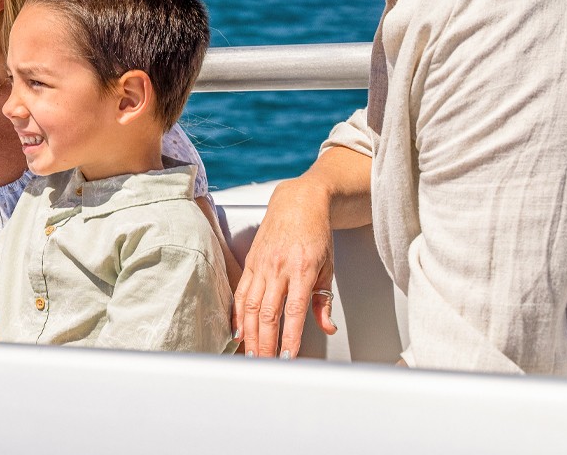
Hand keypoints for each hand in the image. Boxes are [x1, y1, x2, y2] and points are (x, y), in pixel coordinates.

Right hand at [234, 177, 338, 357]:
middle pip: (268, 313)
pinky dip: (238, 314)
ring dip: (250, 333)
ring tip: (251, 354)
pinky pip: (241, 292)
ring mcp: (261, 265)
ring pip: (251, 305)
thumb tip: (326, 326)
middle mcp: (278, 268)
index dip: (289, 337)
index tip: (288, 357)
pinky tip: (238, 331)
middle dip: (266, 342)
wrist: (297, 202)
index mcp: (302, 270)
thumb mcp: (328, 266)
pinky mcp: (250, 263)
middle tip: (265, 364)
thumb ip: (324, 300)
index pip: (293, 311)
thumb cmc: (315, 233)